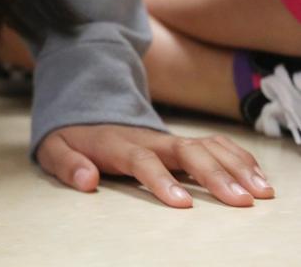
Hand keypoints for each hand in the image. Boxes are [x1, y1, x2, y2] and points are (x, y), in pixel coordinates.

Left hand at [37, 124, 274, 207]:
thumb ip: (67, 164)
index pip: (142, 160)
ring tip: (260, 192)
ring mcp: (167, 139)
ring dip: (236, 167)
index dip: (161, 180)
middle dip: (214, 175)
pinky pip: (215, 144)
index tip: (182, 205)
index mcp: (116, 144)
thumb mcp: (54, 149)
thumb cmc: (70, 138)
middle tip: (241, 201)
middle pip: (186, 151)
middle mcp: (148, 139)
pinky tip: (259, 178)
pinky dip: (239, 157)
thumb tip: (86, 180)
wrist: (83, 110)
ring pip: (207, 146)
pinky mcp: (181, 143)